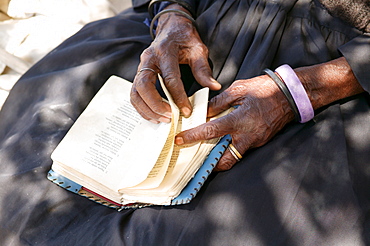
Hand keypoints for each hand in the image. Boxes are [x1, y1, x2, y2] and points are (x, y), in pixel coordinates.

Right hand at [131, 4, 220, 123]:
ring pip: (135, 92)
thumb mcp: (198, 49)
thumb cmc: (185, 38)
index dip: (178, 97)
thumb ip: (203, 69)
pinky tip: (154, 115)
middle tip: (170, 117)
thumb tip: (213, 86)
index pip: (170, 78)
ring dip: (147, 109)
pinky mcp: (139, 74)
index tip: (186, 111)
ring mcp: (141, 67)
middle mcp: (148, 59)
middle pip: (144, 86)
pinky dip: (142, 107)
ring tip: (162, 120)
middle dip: (155, 105)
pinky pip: (135, 94)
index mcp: (164, 52)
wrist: (171, 27)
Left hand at [175, 57, 364, 170]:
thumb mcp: (239, 89)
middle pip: (224, 160)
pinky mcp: (259, 142)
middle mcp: (247, 136)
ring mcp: (255, 141)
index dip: (193, 136)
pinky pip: (240, 151)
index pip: (211, 131)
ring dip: (218, 160)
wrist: (291, 95)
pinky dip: (228, 151)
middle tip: (193, 158)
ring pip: (233, 159)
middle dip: (207, 163)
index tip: (179, 140)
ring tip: (204, 154)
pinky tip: (219, 144)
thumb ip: (219, 102)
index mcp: (240, 120)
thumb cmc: (266, 89)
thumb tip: (204, 111)